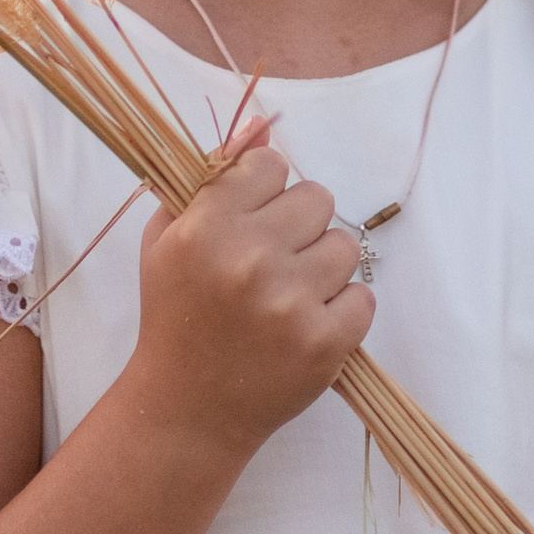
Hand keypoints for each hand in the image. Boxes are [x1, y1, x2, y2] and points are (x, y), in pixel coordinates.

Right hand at [121, 116, 375, 458]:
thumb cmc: (175, 315)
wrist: (187, 409)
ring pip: (344, 246)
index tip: (253, 218)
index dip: (265, 190)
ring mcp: (290, 303)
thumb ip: (212, 178)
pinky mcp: (324, 343)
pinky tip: (307, 324)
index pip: (270, 165)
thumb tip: (262, 125)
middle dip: (298, 225)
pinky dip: (342, 310)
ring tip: (289, 295)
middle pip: (317, 197)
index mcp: (205, 228)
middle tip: (273, 260)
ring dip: (323, 267)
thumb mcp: (169, 239)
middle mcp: (249, 259)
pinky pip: (364, 297)